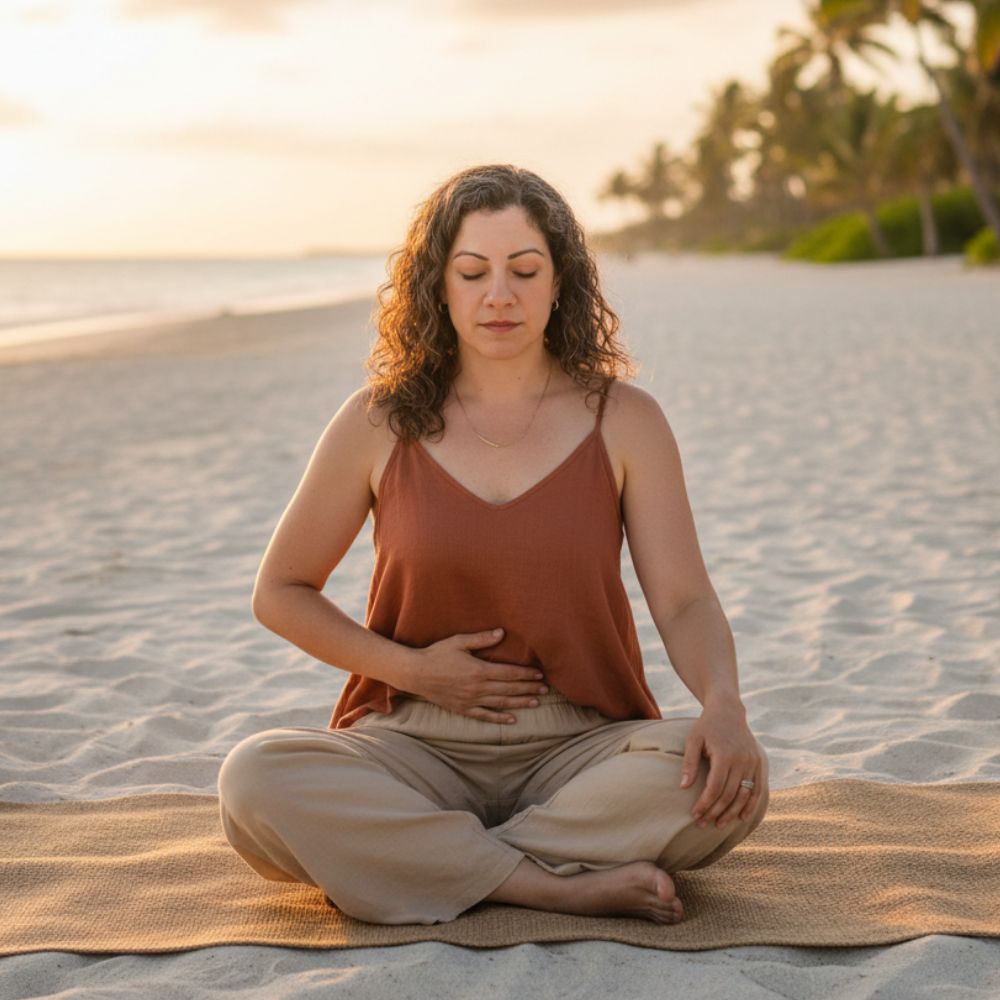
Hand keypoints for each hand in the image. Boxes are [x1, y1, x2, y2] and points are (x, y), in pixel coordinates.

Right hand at [404, 628, 548, 722]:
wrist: (416, 673)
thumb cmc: (437, 654)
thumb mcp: (459, 642)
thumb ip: (482, 639)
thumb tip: (502, 633)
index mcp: (479, 670)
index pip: (509, 673)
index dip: (526, 674)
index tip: (539, 675)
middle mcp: (478, 687)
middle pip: (509, 688)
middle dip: (528, 689)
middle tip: (545, 690)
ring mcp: (471, 700)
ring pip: (502, 703)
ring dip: (520, 703)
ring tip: (536, 703)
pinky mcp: (463, 709)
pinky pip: (485, 716)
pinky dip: (500, 718)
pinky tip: (513, 720)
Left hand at [679, 702, 767, 828]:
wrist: (728, 711)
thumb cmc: (706, 726)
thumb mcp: (693, 740)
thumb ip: (688, 763)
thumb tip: (683, 788)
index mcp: (725, 755)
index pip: (714, 788)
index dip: (704, 804)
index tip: (694, 815)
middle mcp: (742, 760)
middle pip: (729, 795)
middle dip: (715, 812)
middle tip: (702, 824)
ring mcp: (753, 762)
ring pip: (744, 796)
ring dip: (732, 813)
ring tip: (719, 824)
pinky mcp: (759, 764)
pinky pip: (757, 789)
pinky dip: (751, 805)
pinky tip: (741, 817)